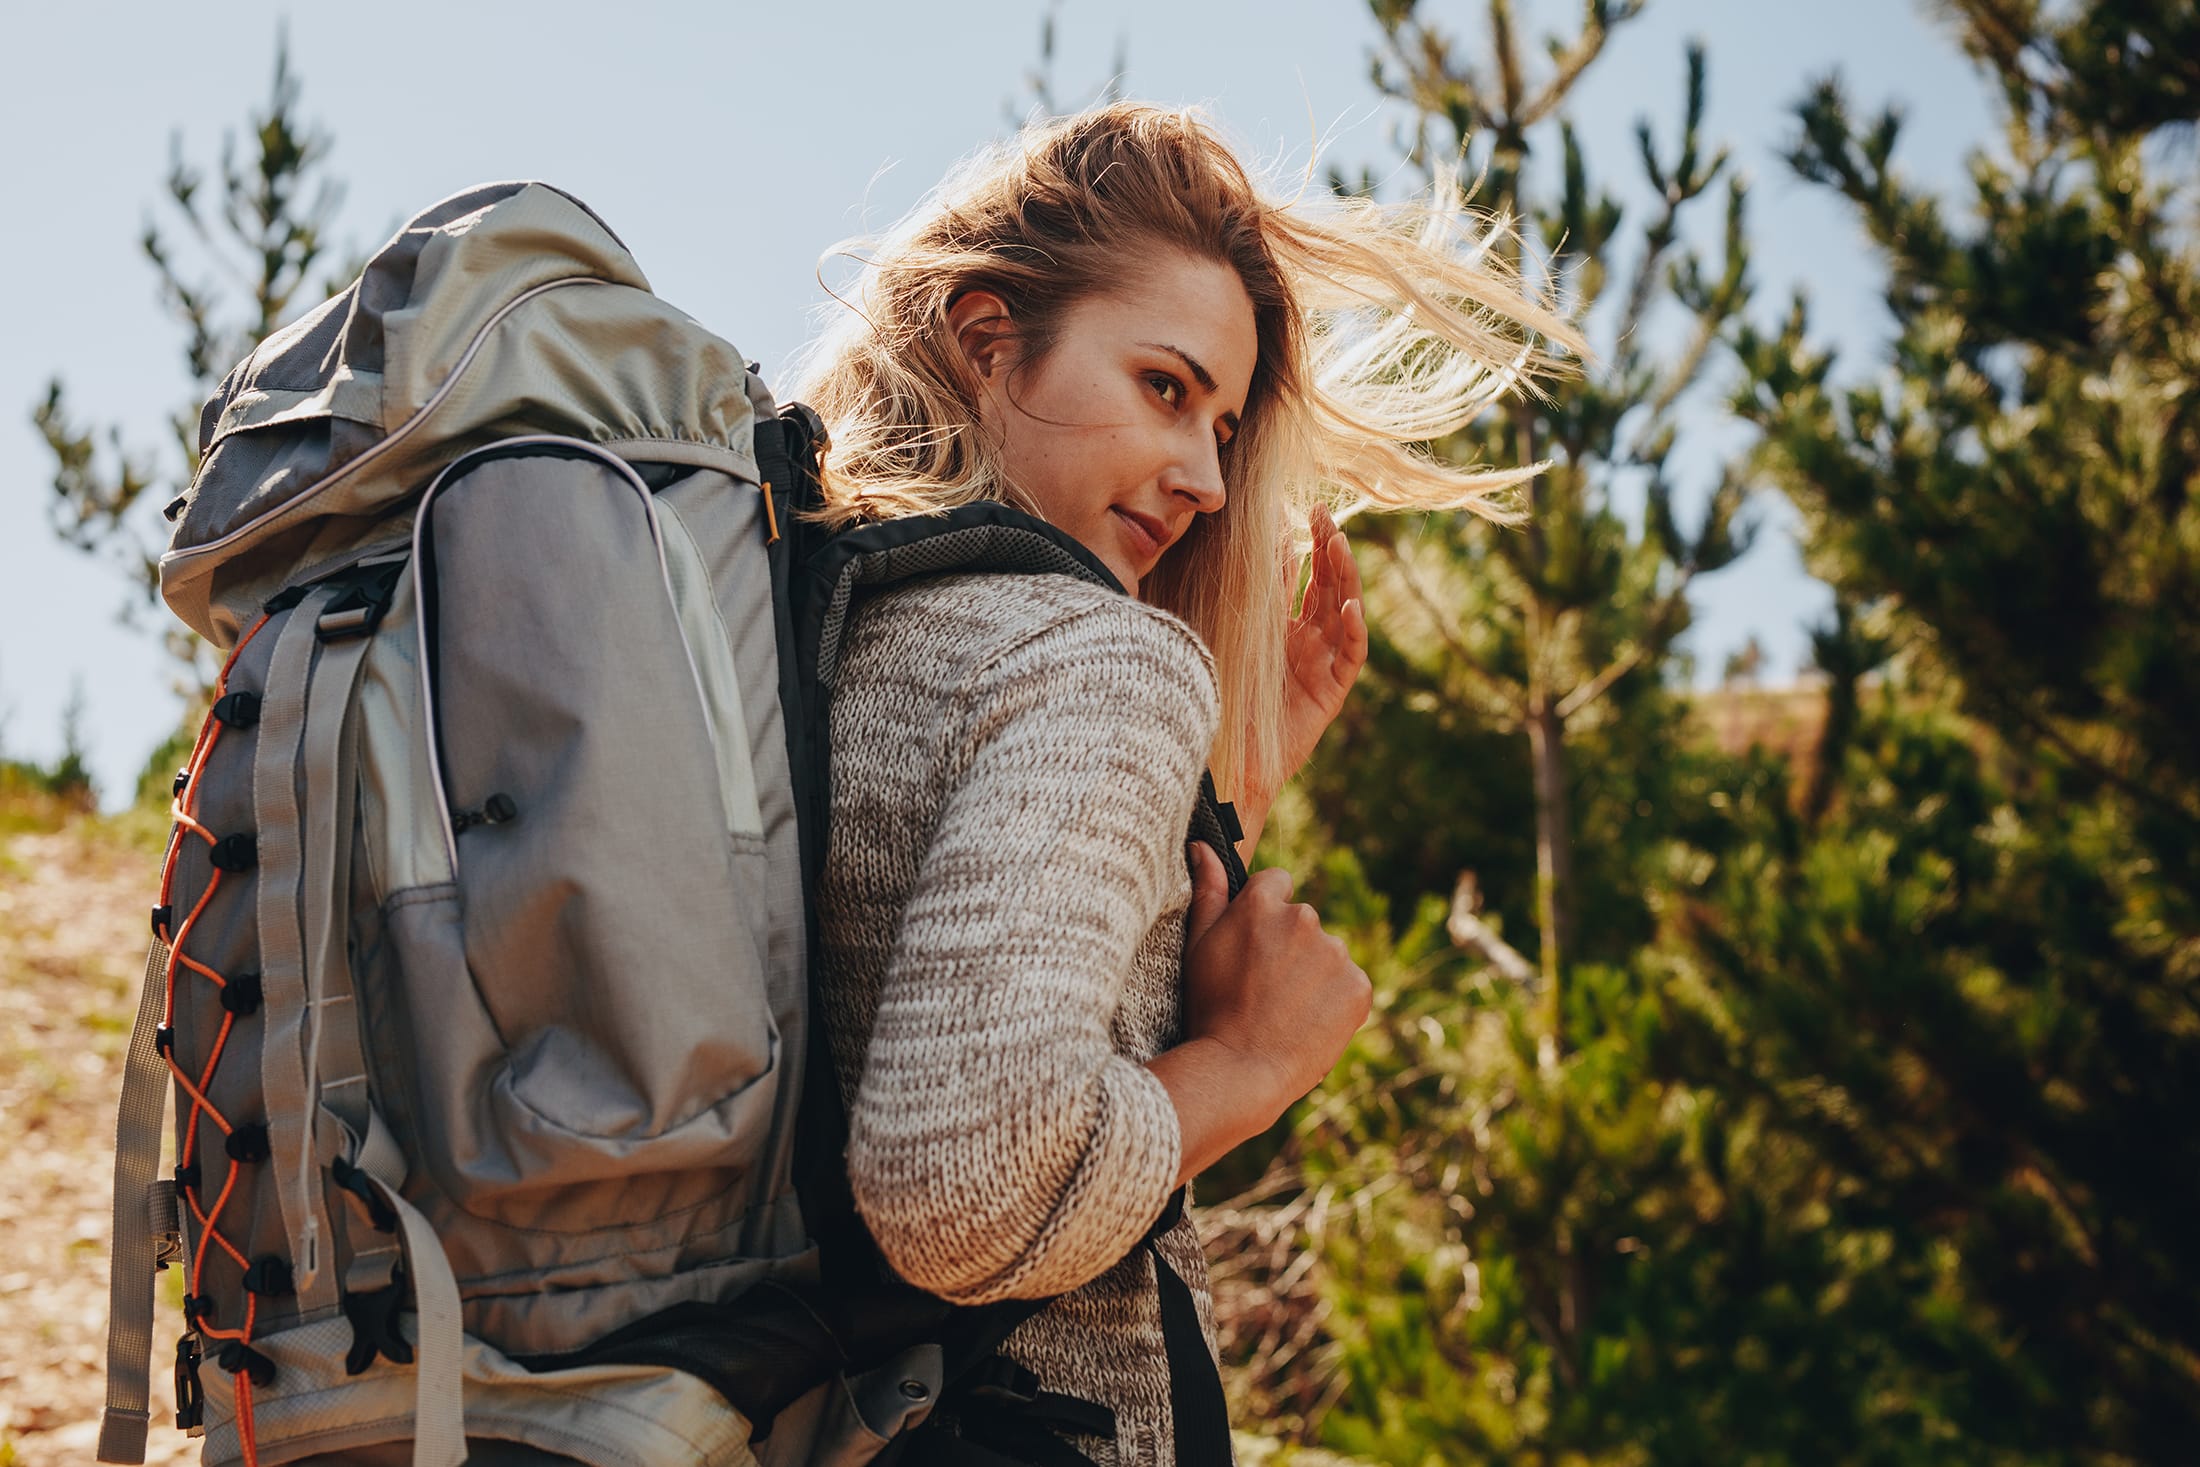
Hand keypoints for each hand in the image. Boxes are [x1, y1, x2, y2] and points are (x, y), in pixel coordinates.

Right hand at [1150, 844, 1370, 1180]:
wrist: (1241, 1069)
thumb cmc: (1210, 1006)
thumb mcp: (1197, 944)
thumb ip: (1207, 889)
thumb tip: (1203, 845)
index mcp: (1264, 903)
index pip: (1277, 884)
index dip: (1264, 916)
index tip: (1254, 949)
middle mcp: (1304, 918)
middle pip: (1303, 922)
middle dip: (1290, 947)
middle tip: (1264, 989)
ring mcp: (1335, 953)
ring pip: (1328, 955)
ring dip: (1313, 974)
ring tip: (1284, 1011)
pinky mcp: (1359, 987)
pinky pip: (1350, 985)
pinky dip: (1336, 1002)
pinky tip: (1308, 1023)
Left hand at [1238, 505, 1367, 845]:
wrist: (1228, 759)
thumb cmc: (1222, 699)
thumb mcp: (1235, 636)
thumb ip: (1254, 597)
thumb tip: (1264, 545)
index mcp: (1280, 626)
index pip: (1300, 576)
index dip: (1304, 544)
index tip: (1302, 509)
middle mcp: (1305, 641)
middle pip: (1325, 585)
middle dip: (1328, 549)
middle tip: (1325, 514)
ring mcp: (1322, 663)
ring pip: (1341, 611)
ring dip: (1344, 577)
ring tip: (1339, 544)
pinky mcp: (1332, 690)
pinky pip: (1350, 654)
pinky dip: (1352, 628)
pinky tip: (1349, 604)